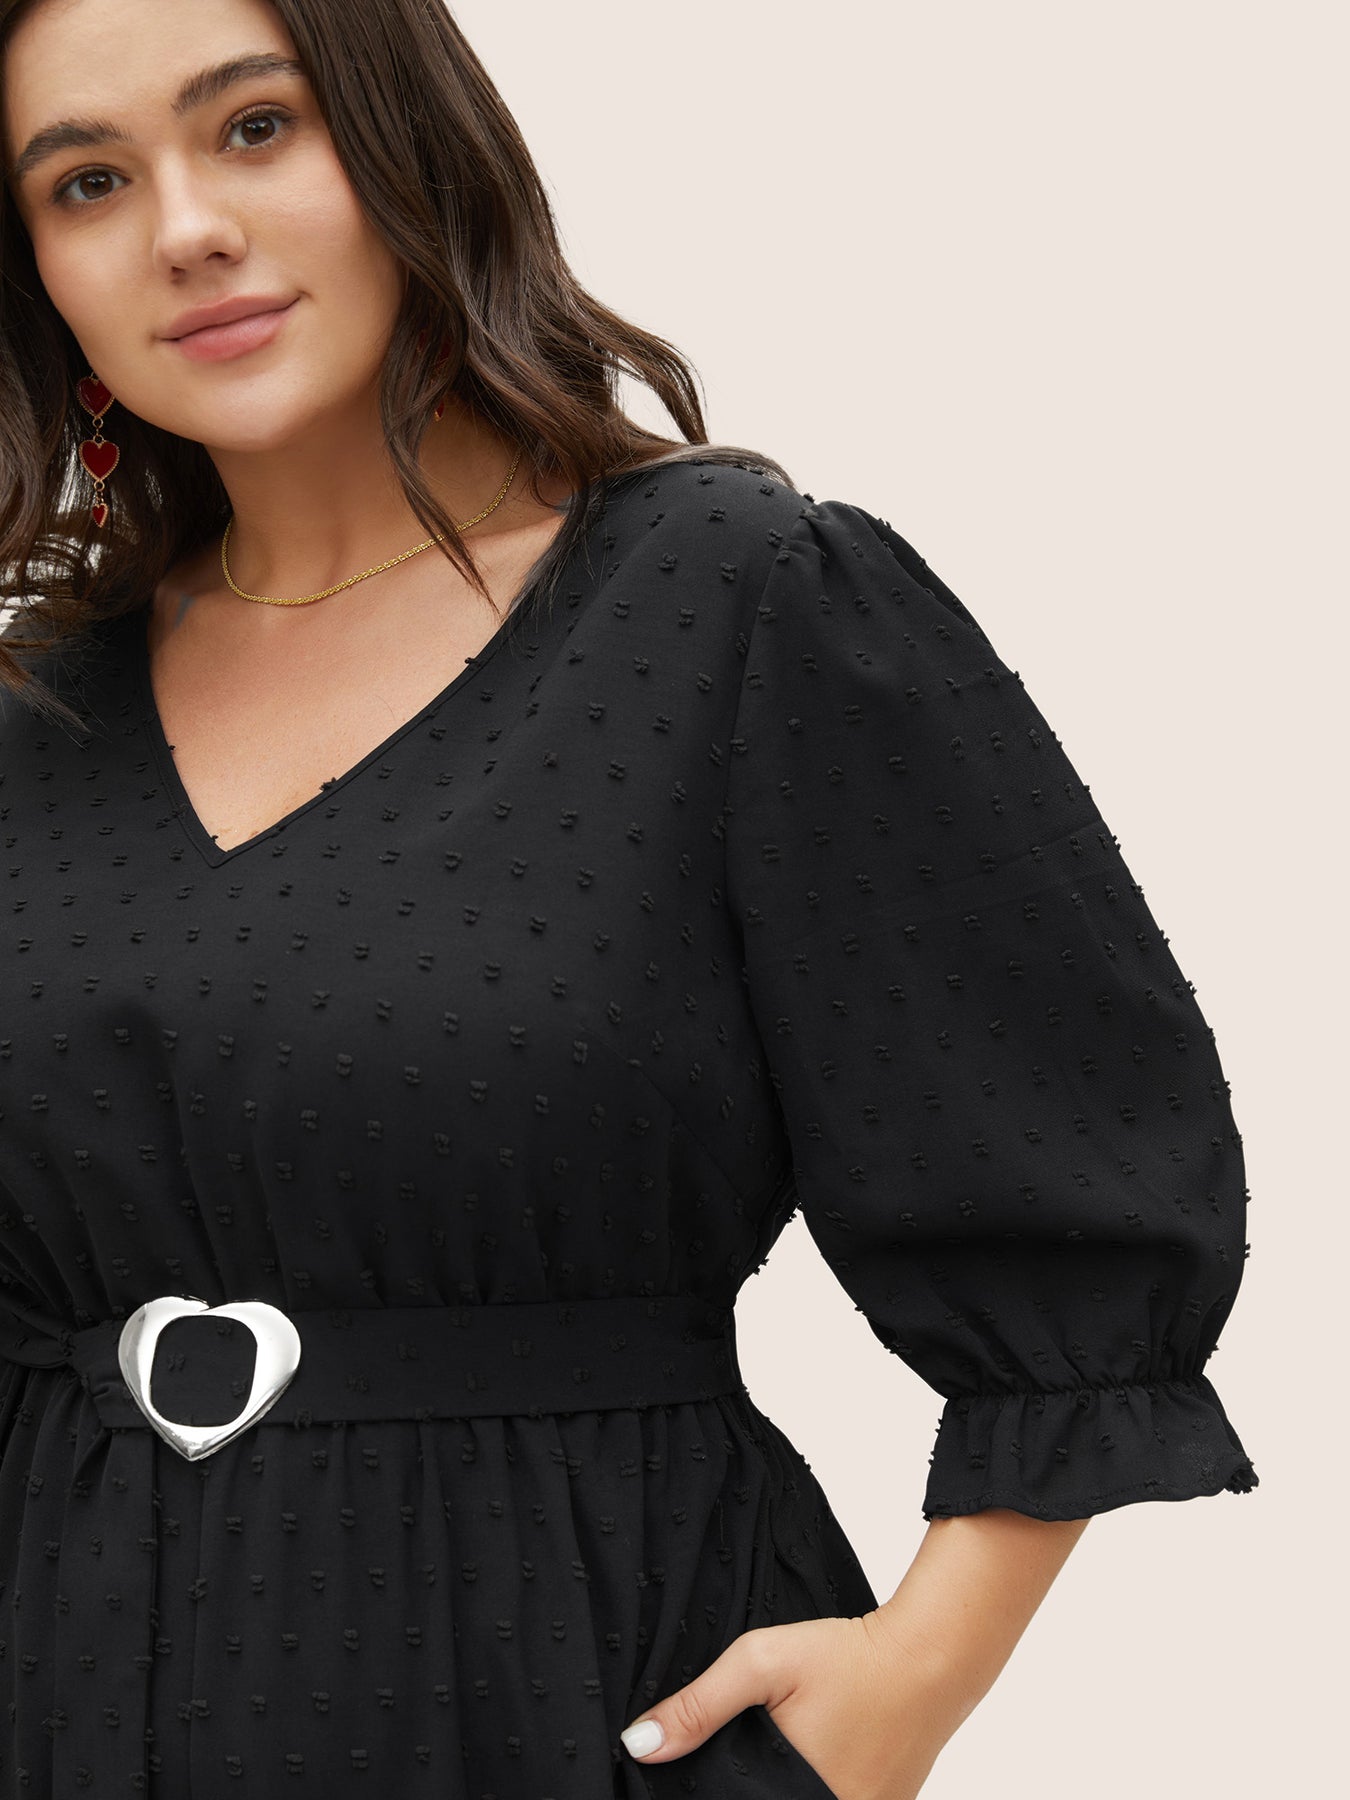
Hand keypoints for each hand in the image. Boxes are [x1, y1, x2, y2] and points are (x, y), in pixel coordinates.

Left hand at [619, 1611, 969, 1799]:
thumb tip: (639, 1746)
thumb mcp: (762, 1664)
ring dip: (771, 1784)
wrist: (931, 1657)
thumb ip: (699, 1706)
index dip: (704, 1786)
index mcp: (792, 1798)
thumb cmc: (848, 1657)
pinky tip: (800, 1752)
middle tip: (744, 1747)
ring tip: (773, 1746)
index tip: (696, 1767)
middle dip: (741, 1783)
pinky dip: (804, 1783)